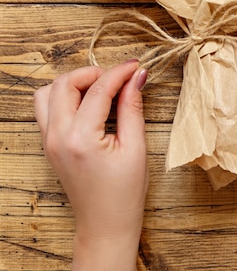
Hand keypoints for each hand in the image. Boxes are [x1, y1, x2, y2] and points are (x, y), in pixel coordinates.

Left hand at [34, 61, 147, 269]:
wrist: (105, 225)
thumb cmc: (124, 193)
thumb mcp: (136, 147)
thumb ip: (133, 107)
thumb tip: (137, 76)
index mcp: (81, 138)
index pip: (98, 89)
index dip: (120, 72)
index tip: (136, 66)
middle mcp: (58, 137)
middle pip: (65, 83)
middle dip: (93, 73)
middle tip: (118, 78)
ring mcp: (49, 141)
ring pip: (48, 93)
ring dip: (73, 83)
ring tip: (99, 89)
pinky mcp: (49, 144)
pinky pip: (46, 108)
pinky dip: (64, 97)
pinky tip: (87, 104)